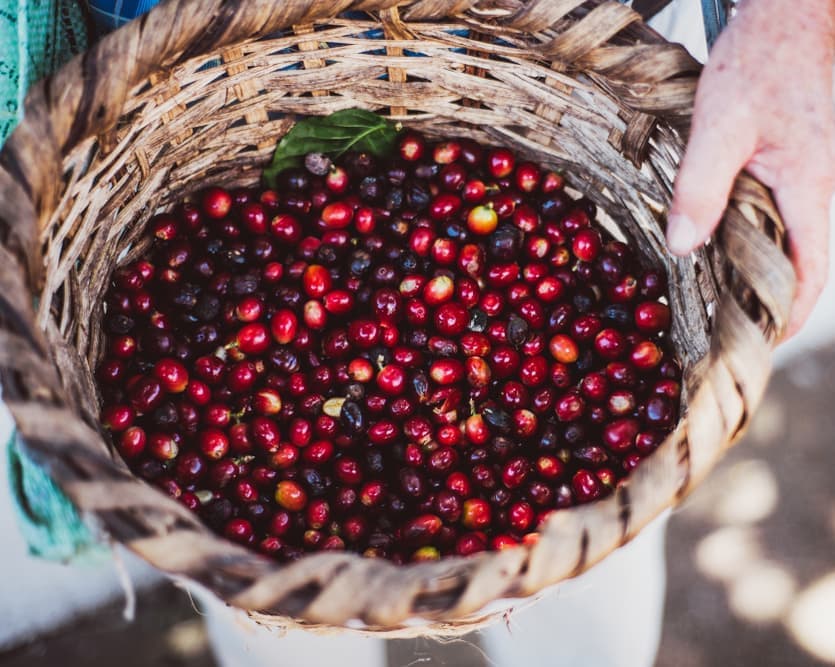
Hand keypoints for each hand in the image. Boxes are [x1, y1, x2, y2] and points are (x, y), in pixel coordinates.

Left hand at [666, 0, 834, 336]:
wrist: (785, 16)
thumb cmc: (761, 60)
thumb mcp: (720, 126)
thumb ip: (700, 187)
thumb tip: (681, 246)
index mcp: (811, 189)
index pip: (809, 273)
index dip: (786, 316)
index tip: (755, 344)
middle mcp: (816, 190)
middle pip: (798, 265)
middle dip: (764, 303)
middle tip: (722, 332)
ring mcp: (806, 178)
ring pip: (784, 240)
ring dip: (753, 272)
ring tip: (713, 301)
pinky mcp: (790, 165)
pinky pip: (774, 215)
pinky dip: (748, 238)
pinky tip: (714, 245)